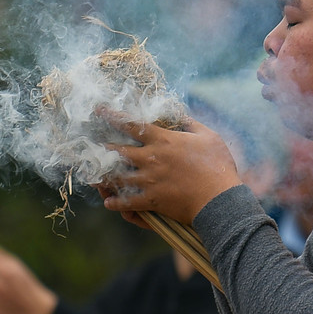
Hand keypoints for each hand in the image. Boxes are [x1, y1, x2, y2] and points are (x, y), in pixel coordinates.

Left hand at [99, 115, 240, 224]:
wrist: (219, 199)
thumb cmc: (218, 165)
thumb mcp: (209, 136)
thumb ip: (191, 124)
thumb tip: (180, 114)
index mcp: (163, 140)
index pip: (131, 125)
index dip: (113, 116)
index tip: (99, 111)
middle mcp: (150, 158)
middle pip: (118, 151)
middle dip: (103, 148)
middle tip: (92, 146)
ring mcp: (148, 180)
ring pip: (117, 176)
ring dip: (105, 175)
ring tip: (94, 174)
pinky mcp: (151, 200)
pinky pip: (127, 201)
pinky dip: (116, 202)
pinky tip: (108, 202)